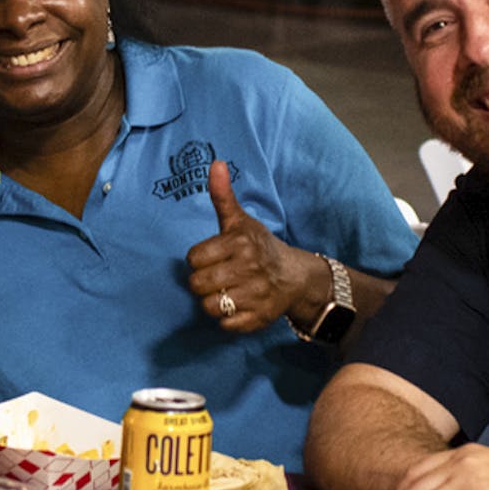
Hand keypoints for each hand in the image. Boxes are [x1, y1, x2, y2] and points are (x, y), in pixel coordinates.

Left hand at [185, 160, 323, 331]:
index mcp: (240, 244)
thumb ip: (222, 196)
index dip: (198, 259)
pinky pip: (226, 326)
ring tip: (224, 292)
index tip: (211, 257)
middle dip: (202, 282)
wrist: (294, 276)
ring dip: (212, 302)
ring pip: (209, 307)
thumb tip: (215, 163)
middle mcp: (249, 269)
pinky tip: (237, 306)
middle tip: (216, 277)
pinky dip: (227, 319)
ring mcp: (256, 295)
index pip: (194, 258)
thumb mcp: (240, 220)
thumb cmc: (257, 246)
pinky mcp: (259, 318)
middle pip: (197, 285)